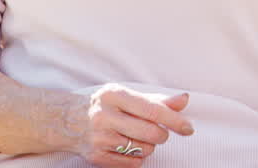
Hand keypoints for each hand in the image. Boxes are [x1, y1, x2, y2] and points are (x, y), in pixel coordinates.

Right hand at [79, 85, 193, 165]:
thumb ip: (157, 100)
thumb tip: (184, 99)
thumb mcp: (128, 96)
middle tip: (158, 131)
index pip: (152, 110)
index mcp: (114, 95)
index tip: (188, 128)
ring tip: (137, 137)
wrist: (69, 120)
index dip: (174, 120)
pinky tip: (127, 147)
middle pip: (151, 133)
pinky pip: (132, 164)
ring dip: (149, 146)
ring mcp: (99, 138)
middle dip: (162, 135)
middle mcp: (105, 116)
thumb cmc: (107, 105)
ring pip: (144, 150)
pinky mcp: (96, 156)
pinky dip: (137, 158)